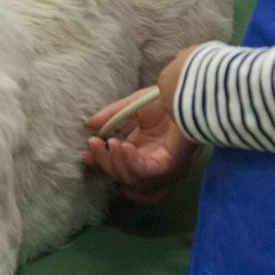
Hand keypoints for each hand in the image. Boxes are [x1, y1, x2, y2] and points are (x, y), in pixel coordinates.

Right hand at [83, 54, 200, 204]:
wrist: (190, 93)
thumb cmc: (167, 99)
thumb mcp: (132, 105)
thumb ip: (112, 115)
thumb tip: (88, 124)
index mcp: (143, 150)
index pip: (118, 165)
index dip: (100, 161)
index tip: (84, 152)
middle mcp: (153, 163)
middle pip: (122, 177)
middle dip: (104, 162)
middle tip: (93, 144)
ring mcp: (163, 168)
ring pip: (131, 180)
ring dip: (115, 163)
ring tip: (111, 143)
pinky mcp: (171, 167)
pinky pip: (145, 173)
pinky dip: (130, 162)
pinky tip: (123, 146)